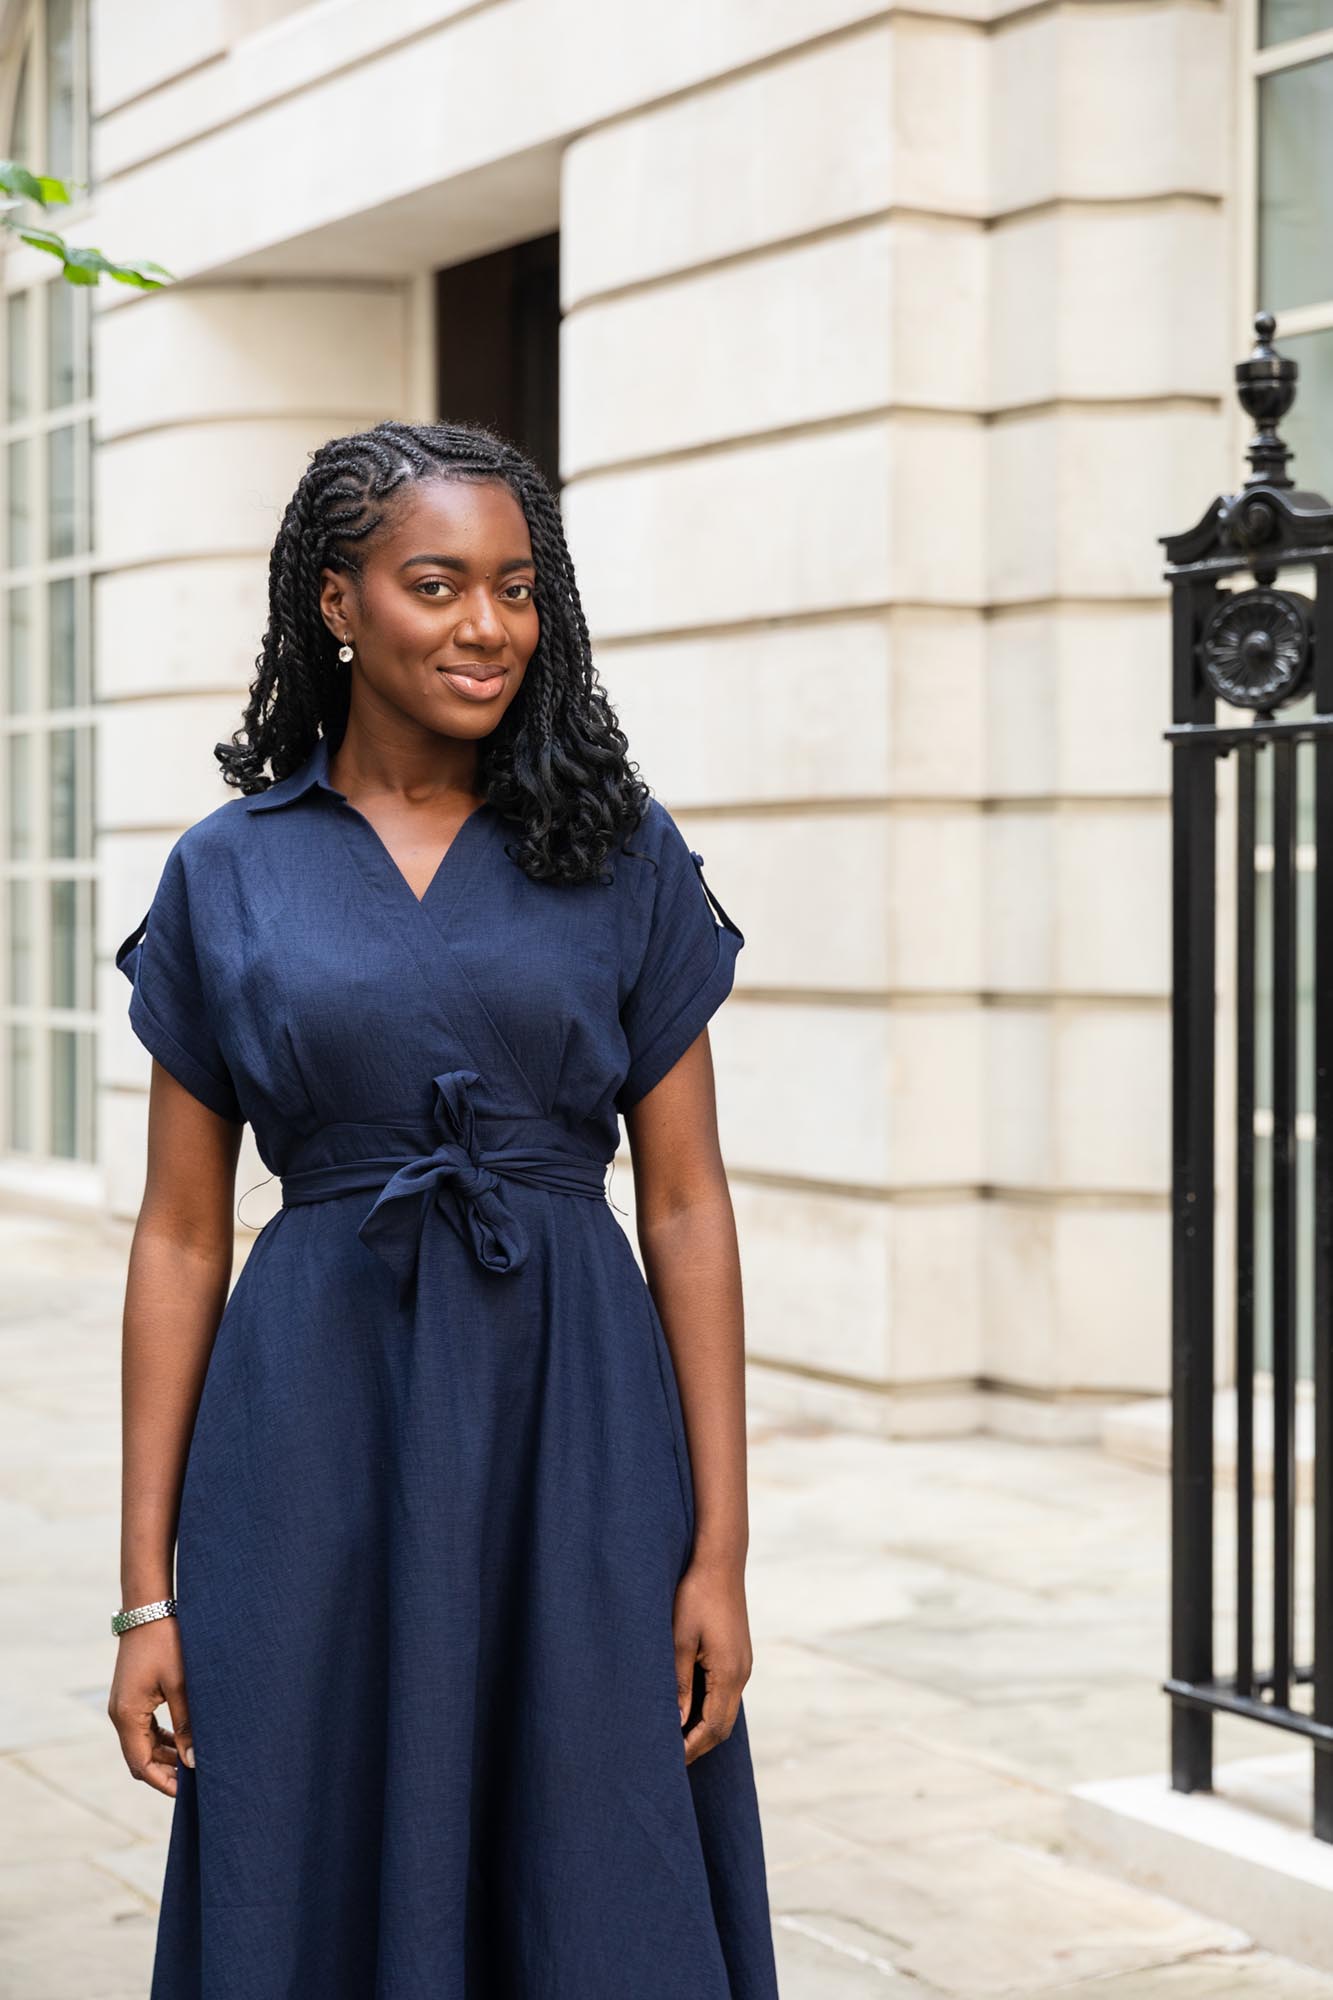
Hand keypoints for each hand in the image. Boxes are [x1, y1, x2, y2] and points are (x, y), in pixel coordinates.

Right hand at [107, 1616, 193, 1796]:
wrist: (149, 1608)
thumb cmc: (167, 1643)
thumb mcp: (181, 1685)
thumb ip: (186, 1725)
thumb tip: (193, 1762)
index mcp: (128, 1715)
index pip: (141, 1765)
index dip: (163, 1782)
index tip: (186, 1793)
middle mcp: (120, 1714)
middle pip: (140, 1758)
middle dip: (165, 1772)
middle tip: (196, 1779)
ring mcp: (123, 1706)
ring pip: (142, 1745)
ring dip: (164, 1756)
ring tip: (193, 1762)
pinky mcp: (131, 1697)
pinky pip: (144, 1729)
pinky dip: (161, 1739)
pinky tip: (182, 1740)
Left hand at [672, 1555, 752, 1765]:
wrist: (720, 1561)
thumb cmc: (695, 1595)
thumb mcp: (679, 1638)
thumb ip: (678, 1683)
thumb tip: (676, 1724)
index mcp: (729, 1673)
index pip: (713, 1728)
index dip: (690, 1748)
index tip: (667, 1763)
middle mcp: (741, 1673)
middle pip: (722, 1726)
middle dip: (697, 1745)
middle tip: (667, 1759)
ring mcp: (742, 1664)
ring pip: (725, 1711)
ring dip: (702, 1728)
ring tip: (673, 1739)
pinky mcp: (738, 1655)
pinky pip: (725, 1694)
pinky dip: (707, 1709)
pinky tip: (685, 1708)